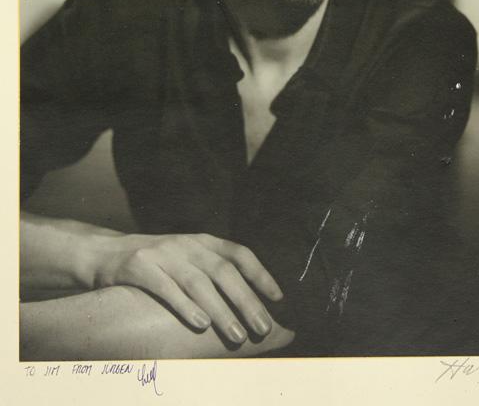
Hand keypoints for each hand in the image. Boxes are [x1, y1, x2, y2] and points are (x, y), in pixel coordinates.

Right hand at [93, 232, 282, 343]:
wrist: (103, 252)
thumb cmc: (156, 263)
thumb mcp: (187, 257)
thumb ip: (212, 271)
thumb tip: (251, 302)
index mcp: (202, 241)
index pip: (239, 253)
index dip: (261, 274)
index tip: (279, 298)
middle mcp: (186, 244)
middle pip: (223, 271)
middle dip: (246, 300)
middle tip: (263, 327)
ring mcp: (162, 254)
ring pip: (198, 283)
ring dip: (221, 310)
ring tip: (237, 334)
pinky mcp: (139, 267)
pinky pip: (166, 288)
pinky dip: (185, 306)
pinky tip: (200, 324)